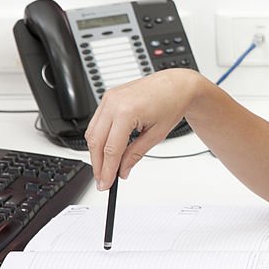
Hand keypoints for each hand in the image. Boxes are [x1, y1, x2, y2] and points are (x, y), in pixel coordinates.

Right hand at [85, 68, 206, 190]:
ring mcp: (108, 98)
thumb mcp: (157, 135)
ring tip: (105, 168)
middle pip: (95, 142)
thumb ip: (136, 154)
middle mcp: (113, 103)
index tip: (106, 184)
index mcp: (126, 111)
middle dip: (98, 164)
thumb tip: (122, 170)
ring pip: (92, 132)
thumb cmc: (172, 103)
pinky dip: (99, 137)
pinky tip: (106, 150)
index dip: (107, 170)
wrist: (177, 84)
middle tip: (103, 180)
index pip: (111, 149)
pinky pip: (96, 122)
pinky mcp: (108, 97)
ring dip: (96, 152)